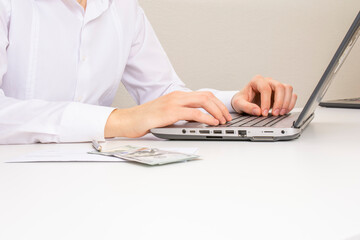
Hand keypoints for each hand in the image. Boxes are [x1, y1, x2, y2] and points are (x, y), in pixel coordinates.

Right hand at [105, 91, 231, 137]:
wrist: (128, 120)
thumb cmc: (146, 119)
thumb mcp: (167, 113)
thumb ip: (181, 113)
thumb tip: (197, 120)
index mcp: (178, 96)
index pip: (203, 95)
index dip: (217, 104)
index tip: (224, 113)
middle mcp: (177, 96)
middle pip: (206, 96)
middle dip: (220, 107)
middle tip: (227, 118)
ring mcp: (174, 103)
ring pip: (203, 102)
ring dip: (216, 111)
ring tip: (222, 121)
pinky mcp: (170, 112)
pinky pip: (194, 113)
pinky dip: (207, 117)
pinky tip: (212, 123)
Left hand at [231, 75, 296, 116]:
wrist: (244, 101)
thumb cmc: (241, 100)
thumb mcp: (238, 104)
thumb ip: (246, 107)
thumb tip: (257, 111)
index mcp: (256, 81)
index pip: (265, 88)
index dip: (266, 101)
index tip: (263, 113)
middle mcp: (268, 81)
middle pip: (279, 86)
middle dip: (279, 102)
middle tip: (274, 114)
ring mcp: (275, 86)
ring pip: (287, 89)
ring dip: (286, 102)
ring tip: (280, 113)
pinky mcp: (281, 93)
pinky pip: (291, 95)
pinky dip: (290, 103)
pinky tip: (284, 111)